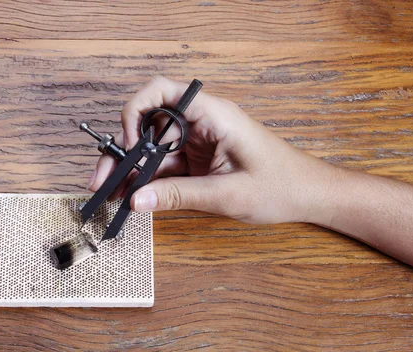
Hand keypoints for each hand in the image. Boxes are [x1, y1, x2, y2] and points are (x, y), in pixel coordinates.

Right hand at [87, 76, 335, 223]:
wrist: (310, 196)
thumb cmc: (282, 186)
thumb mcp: (227, 195)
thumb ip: (180, 196)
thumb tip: (137, 199)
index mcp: (214, 115)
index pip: (163, 91)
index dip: (136, 110)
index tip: (127, 142)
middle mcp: (202, 123)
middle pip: (150, 125)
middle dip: (124, 151)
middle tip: (103, 178)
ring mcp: (200, 142)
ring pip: (154, 149)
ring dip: (133, 170)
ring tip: (111, 193)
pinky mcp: (200, 160)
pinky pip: (167, 166)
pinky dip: (149, 181)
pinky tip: (133, 196)